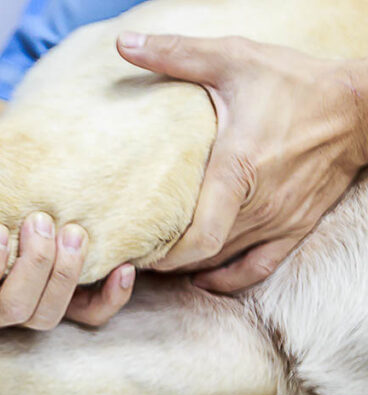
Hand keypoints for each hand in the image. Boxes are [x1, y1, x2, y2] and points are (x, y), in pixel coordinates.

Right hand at [0, 124, 134, 329]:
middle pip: (9, 310)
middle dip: (32, 267)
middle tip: (41, 221)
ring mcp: (23, 312)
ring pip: (44, 318)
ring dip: (64, 277)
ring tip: (75, 232)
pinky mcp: (63, 308)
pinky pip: (88, 318)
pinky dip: (109, 299)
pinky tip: (122, 268)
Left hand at [118, 33, 367, 290]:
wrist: (360, 105)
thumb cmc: (293, 82)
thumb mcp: (233, 59)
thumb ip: (176, 55)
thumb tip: (124, 44)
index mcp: (238, 170)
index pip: (199, 237)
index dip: (164, 255)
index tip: (134, 249)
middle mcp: (259, 205)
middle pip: (204, 255)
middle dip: (165, 260)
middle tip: (132, 253)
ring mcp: (279, 220)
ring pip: (225, 263)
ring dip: (189, 268)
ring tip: (155, 261)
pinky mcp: (295, 227)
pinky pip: (259, 269)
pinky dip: (228, 279)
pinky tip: (202, 278)